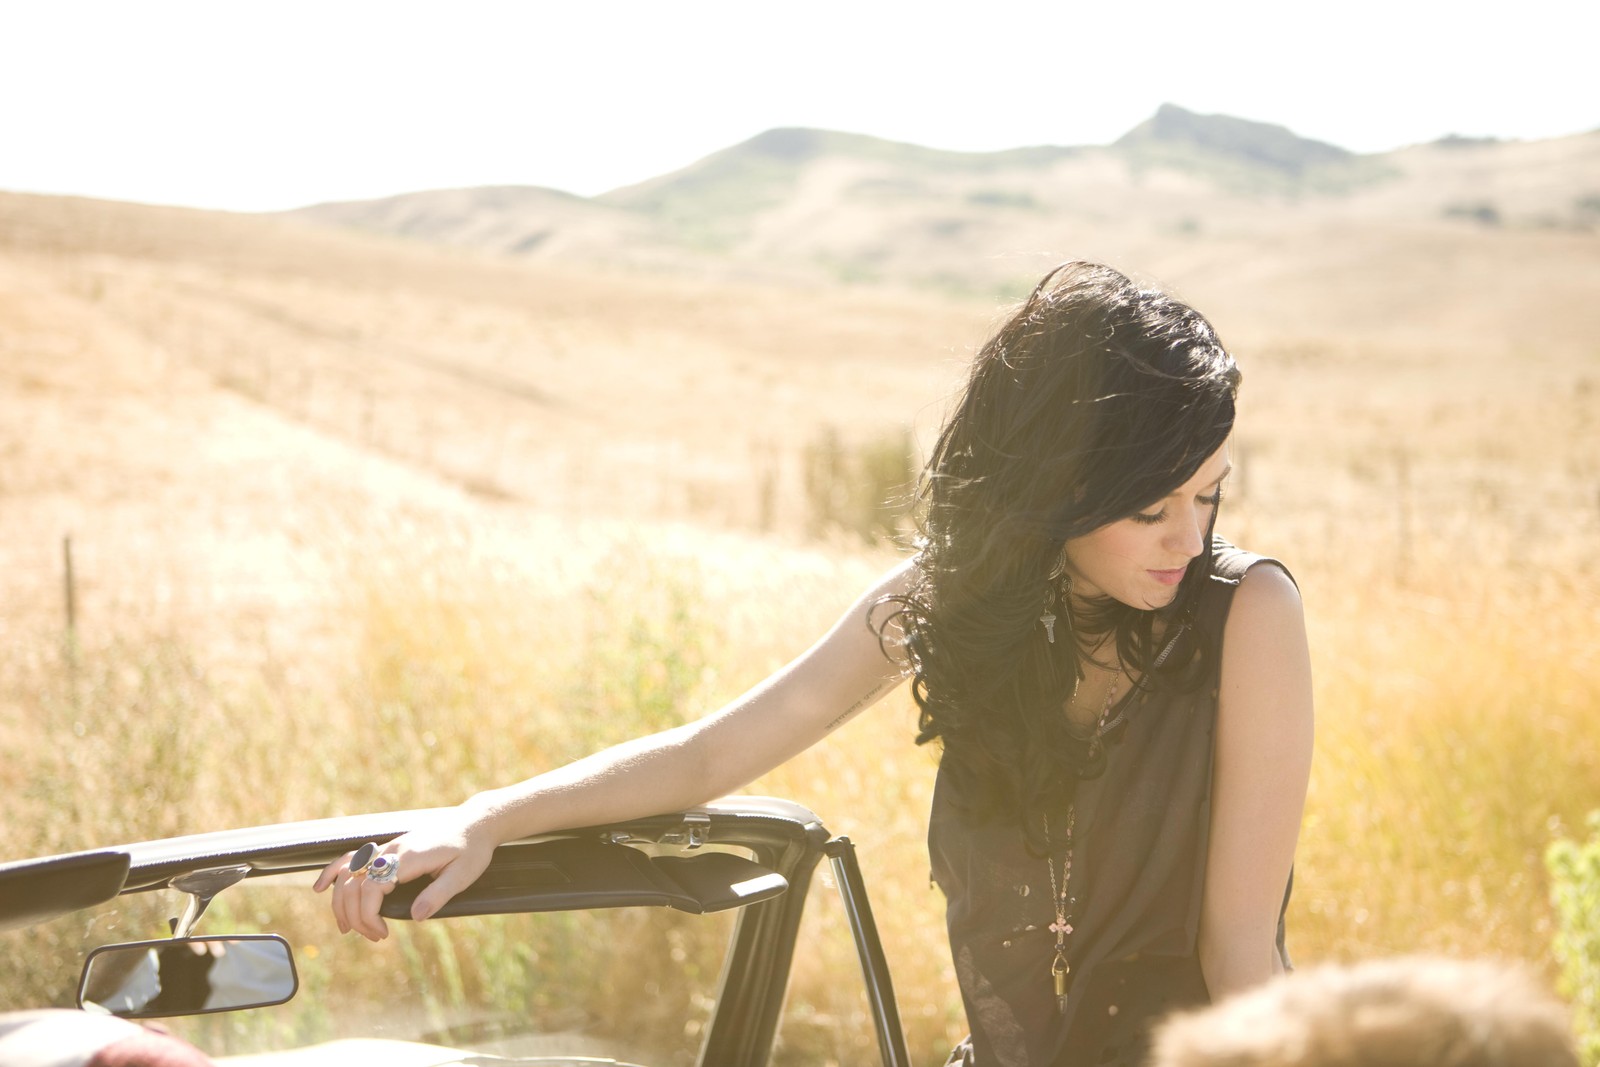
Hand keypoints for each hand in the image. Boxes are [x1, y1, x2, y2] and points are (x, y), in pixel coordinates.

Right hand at [313, 807, 497, 941]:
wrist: (474, 825)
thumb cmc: (471, 850)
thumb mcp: (463, 875)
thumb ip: (438, 894)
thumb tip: (416, 916)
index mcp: (409, 857)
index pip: (372, 888)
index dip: (369, 916)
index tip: (382, 934)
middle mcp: (392, 849)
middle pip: (355, 883)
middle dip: (356, 915)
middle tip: (373, 937)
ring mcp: (388, 847)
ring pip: (348, 872)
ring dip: (340, 901)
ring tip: (346, 927)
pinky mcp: (388, 848)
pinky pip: (353, 858)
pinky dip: (334, 873)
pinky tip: (322, 888)